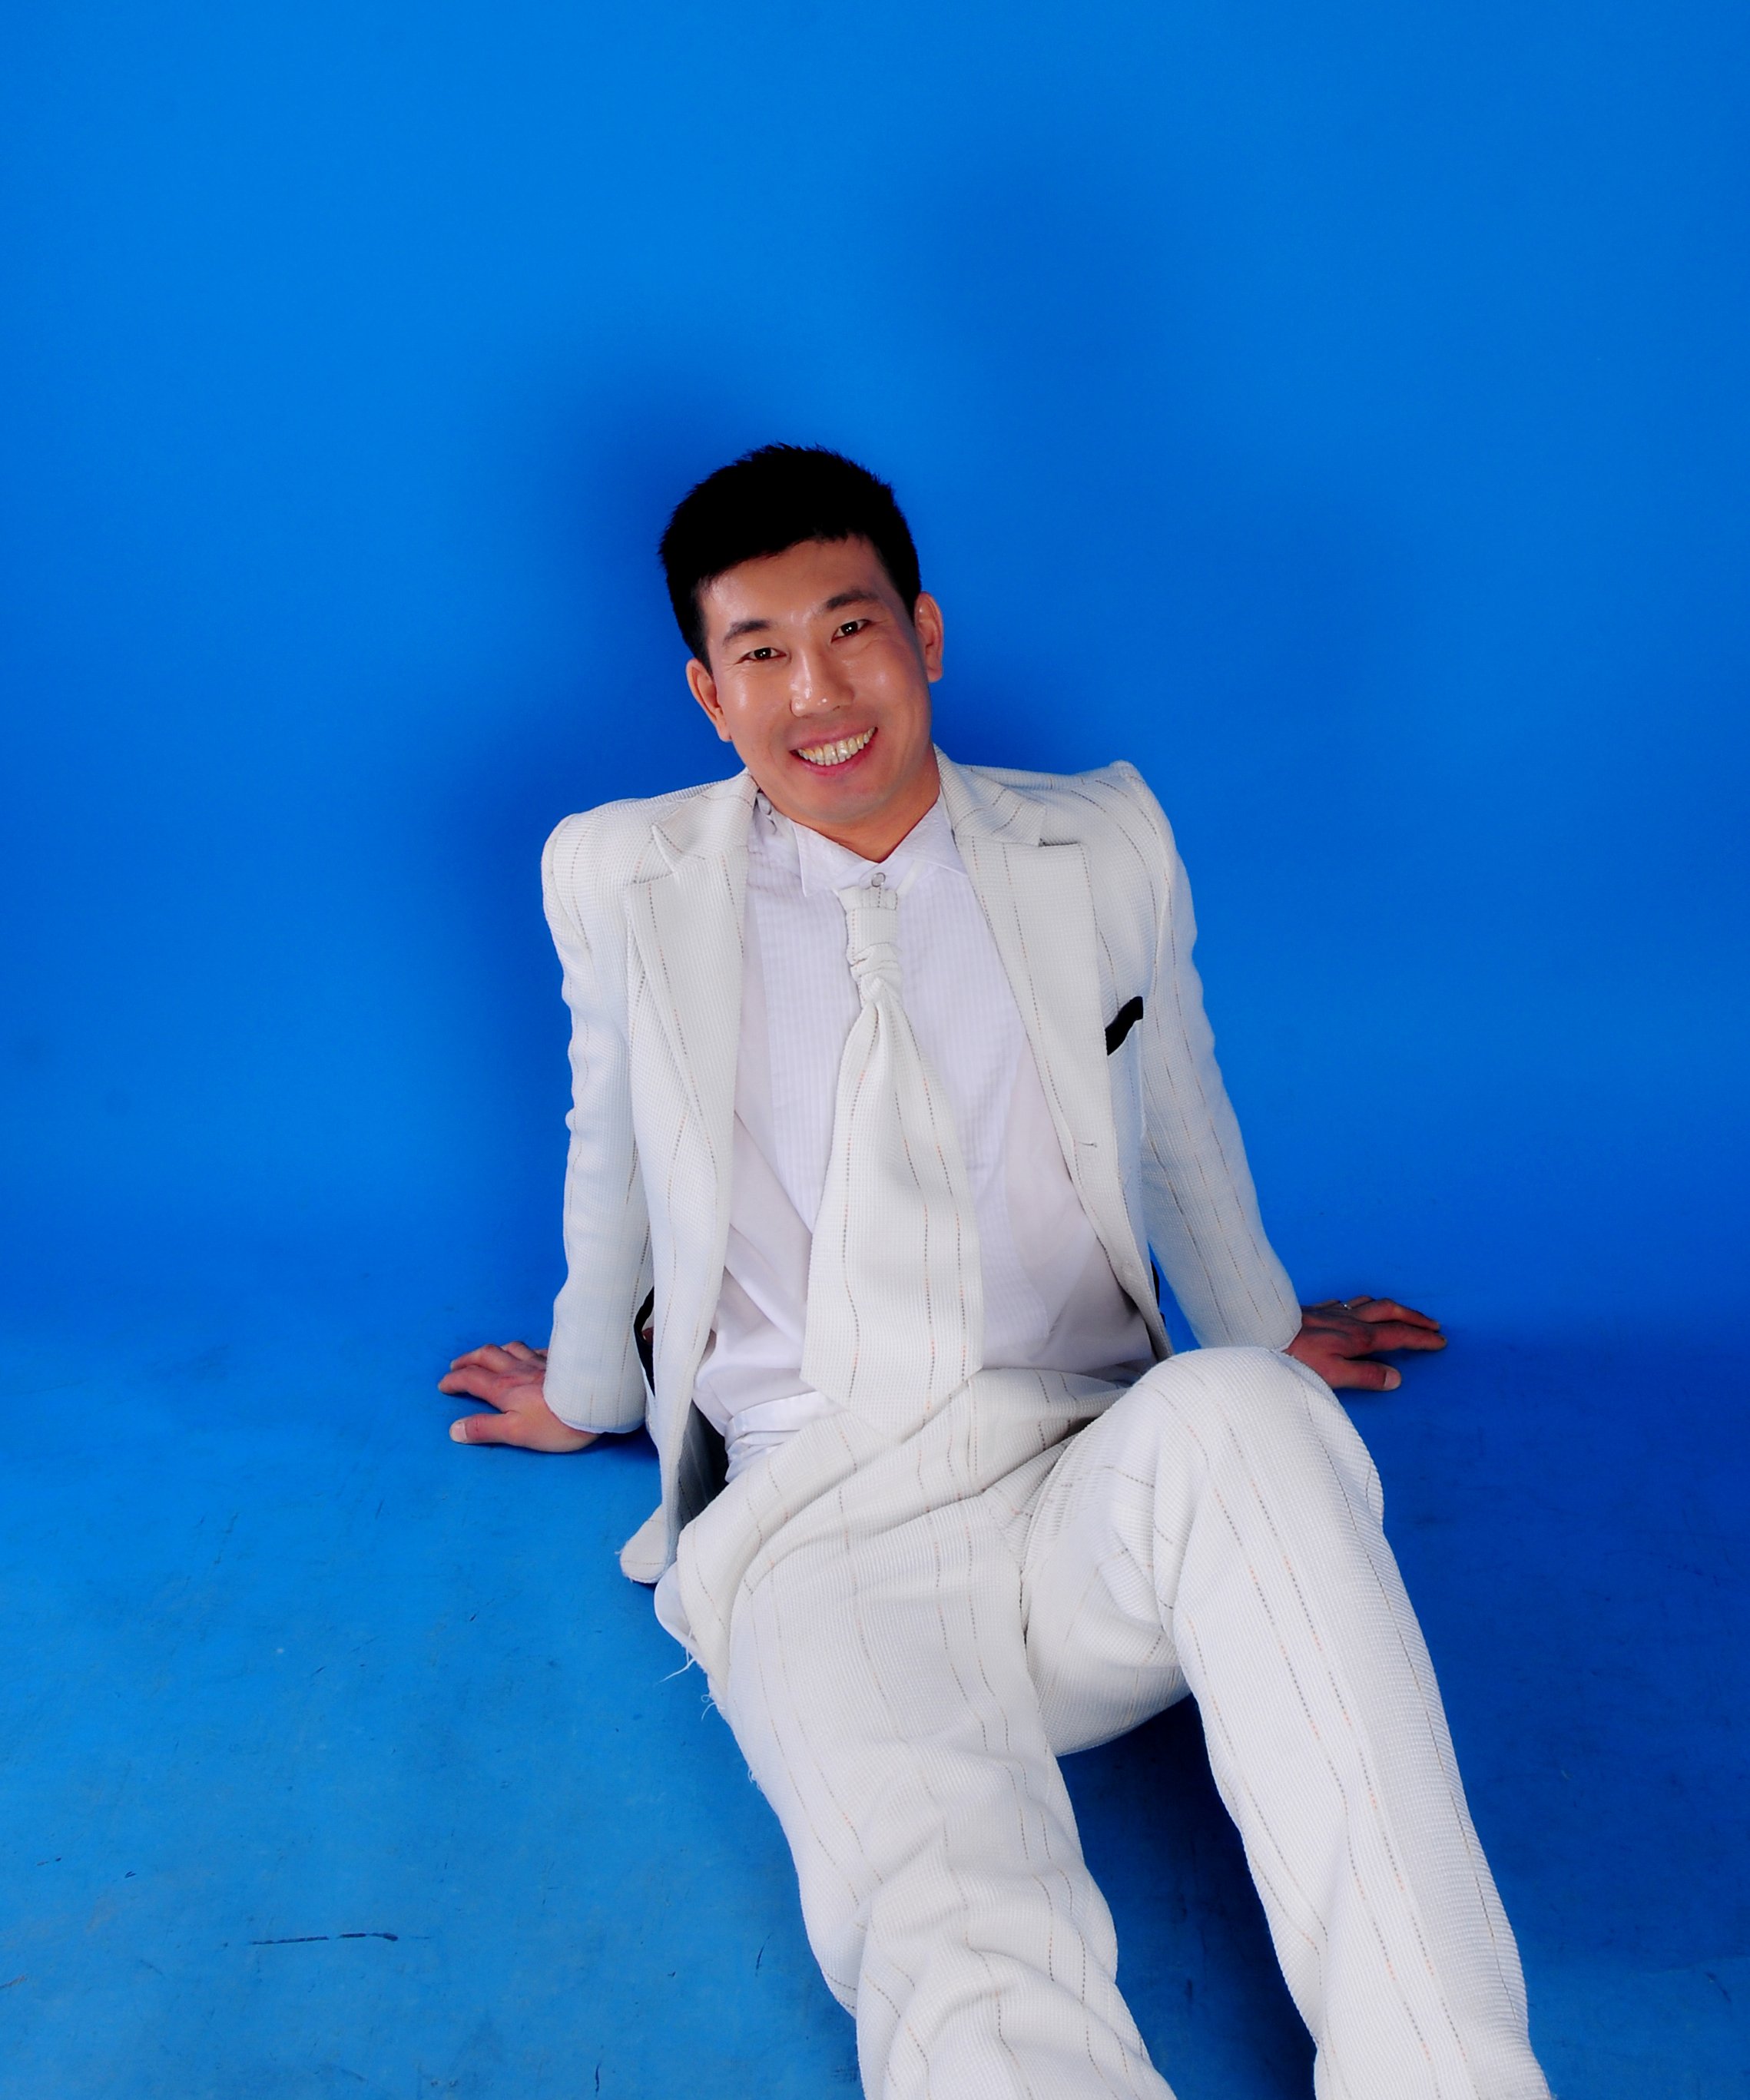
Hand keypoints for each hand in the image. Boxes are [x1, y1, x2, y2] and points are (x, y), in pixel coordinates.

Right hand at [437, 1342, 597, 1450]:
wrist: (594, 1404)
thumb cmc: (556, 1423)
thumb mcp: (515, 1433)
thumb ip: (484, 1429)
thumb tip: (455, 1429)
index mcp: (504, 1388)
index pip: (472, 1379)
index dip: (454, 1381)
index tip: (443, 1385)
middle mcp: (519, 1370)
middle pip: (487, 1355)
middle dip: (468, 1359)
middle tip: (457, 1365)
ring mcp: (541, 1362)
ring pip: (511, 1347)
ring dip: (494, 1350)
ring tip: (488, 1356)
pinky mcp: (561, 1361)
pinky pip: (538, 1348)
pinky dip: (526, 1350)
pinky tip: (530, 1353)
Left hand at [1285, 1297, 1445, 1391]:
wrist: (1262, 1334)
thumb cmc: (1295, 1358)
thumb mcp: (1333, 1375)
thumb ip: (1366, 1376)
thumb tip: (1396, 1378)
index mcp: (1358, 1337)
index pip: (1399, 1336)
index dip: (1421, 1338)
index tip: (1440, 1341)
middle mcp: (1349, 1320)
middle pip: (1390, 1311)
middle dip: (1414, 1317)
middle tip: (1432, 1324)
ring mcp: (1331, 1312)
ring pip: (1369, 1302)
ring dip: (1390, 1307)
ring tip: (1400, 1313)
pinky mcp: (1315, 1310)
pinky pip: (1345, 1302)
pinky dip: (1359, 1303)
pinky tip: (1355, 1307)